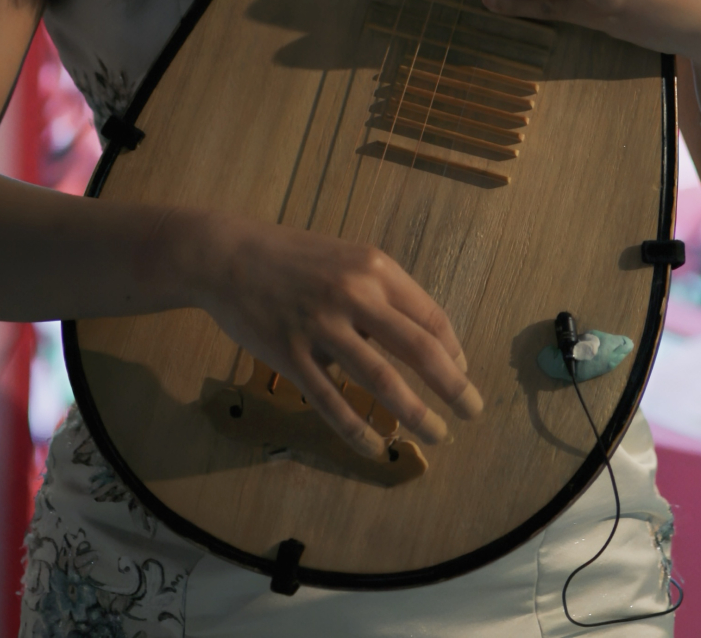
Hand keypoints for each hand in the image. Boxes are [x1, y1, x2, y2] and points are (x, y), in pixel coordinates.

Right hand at [187, 216, 482, 459]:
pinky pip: (331, 402)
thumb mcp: (346, 258)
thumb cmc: (293, 258)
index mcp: (374, 267)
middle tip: (473, 411)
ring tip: (437, 434)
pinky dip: (357, 429)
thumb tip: (421, 338)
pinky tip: (375, 446)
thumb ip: (380, 293)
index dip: (453, 350)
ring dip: (415, 413)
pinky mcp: (290, 355)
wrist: (227, 254)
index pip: (430, 316)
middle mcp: (354, 294)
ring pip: (381, 381)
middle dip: (453, 386)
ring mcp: (321, 326)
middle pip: (419, 349)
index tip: (461, 373)